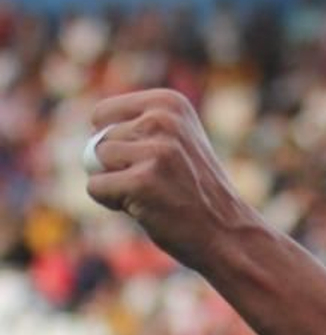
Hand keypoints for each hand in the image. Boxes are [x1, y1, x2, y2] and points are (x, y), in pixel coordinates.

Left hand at [84, 89, 249, 269]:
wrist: (227, 231)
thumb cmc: (194, 189)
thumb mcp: (175, 141)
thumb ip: (136, 129)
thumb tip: (88, 147)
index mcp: (170, 102)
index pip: (102, 114)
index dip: (114, 141)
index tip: (148, 159)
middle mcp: (163, 120)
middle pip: (100, 139)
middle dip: (117, 165)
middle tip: (156, 182)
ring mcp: (155, 151)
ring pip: (95, 162)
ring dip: (114, 183)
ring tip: (151, 193)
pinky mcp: (143, 181)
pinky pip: (95, 187)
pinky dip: (111, 201)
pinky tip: (144, 207)